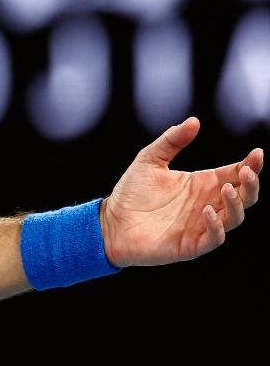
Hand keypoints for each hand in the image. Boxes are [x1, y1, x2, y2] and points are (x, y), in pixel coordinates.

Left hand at [101, 117, 261, 266]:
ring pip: (234, 217)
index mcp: (203, 184)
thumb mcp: (149, 159)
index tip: (257, 153)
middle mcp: (208, 204)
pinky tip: (207, 211)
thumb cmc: (131, 192)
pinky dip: (216, 226)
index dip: (250, 165)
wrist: (110, 221)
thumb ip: (171, 141)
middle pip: (244, 196)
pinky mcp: (191, 245)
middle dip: (251, 184)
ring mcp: (202, 226)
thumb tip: (194, 120)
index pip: (236, 174)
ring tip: (227, 189)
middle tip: (247, 171)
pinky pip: (213, 238)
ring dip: (236, 204)